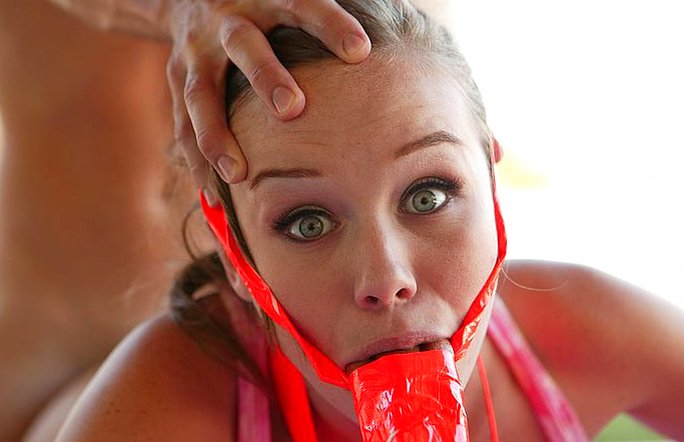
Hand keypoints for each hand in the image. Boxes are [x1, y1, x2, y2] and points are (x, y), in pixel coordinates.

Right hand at [163, 0, 369, 202]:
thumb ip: (324, 20)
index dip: (329, 25)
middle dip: (266, 77)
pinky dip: (197, 157)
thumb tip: (382, 38)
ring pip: (201, 93)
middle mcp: (228, 22)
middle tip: (292, 110)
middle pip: (245, 45)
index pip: (300, 4)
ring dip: (217, 135)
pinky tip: (212, 190)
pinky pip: (183, 121)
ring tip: (237, 175)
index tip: (360, 51)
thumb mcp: (287, 0)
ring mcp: (197, 52)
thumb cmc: (263, 8)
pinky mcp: (177, 78)